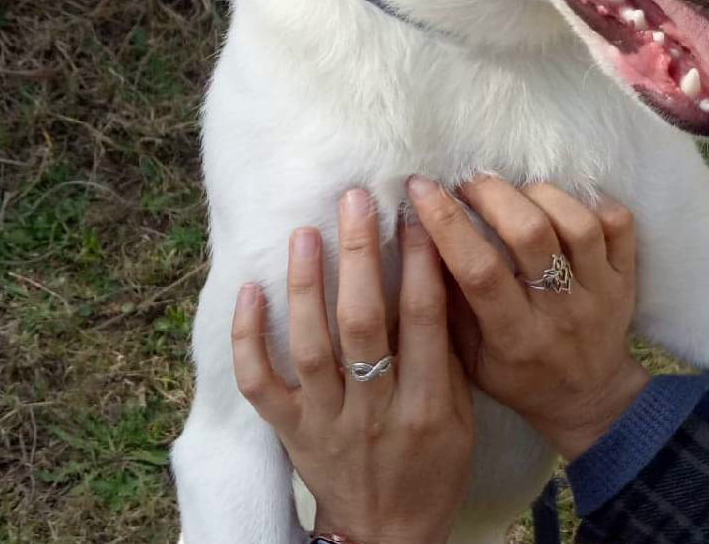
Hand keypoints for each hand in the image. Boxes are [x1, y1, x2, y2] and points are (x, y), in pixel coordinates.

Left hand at [231, 189, 474, 543]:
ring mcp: (324, 422)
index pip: (423, 319)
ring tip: (305, 232)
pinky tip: (249, 291)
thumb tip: (438, 271)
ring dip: (306, 285)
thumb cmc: (432, 468)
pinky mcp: (289, 431)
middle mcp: (372, 411)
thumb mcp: (460, 416)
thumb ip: (446, 352)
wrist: (385, 537)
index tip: (416, 208)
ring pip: (310, 347)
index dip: (420, 259)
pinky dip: (249, 338)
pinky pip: (260, 384)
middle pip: (363, 323)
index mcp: (424, 406)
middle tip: (355, 199)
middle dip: (360, 255)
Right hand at [407, 175, 648, 459]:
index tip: (421, 188)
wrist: (590, 398)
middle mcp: (561, 312)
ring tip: (515, 190)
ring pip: (576, 224)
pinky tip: (562, 199)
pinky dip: (591, 200)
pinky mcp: (625, 275)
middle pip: (531, 234)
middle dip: (493, 195)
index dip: (447, 223)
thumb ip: (447, 303)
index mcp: (516, 337)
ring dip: (539, 193)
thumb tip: (420, 235)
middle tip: (469, 182)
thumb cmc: (518, 376)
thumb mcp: (470, 358)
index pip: (480, 271)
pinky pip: (618, 224)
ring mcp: (600, 291)